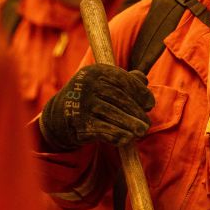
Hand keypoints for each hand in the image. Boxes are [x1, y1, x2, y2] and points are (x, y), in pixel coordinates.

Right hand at [39, 65, 154, 149]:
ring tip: (141, 131)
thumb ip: (125, 80)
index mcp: (96, 71)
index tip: (150, 104)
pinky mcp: (77, 123)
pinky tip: (127, 138)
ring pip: (111, 114)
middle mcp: (86, 84)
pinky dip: (116, 135)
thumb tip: (143, 79)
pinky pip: (101, 129)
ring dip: (130, 125)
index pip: (122, 80)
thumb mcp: (104, 83)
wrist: (59, 115)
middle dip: (136, 112)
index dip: (139, 92)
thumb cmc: (91, 97)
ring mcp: (80, 103)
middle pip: (118, 97)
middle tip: (146, 124)